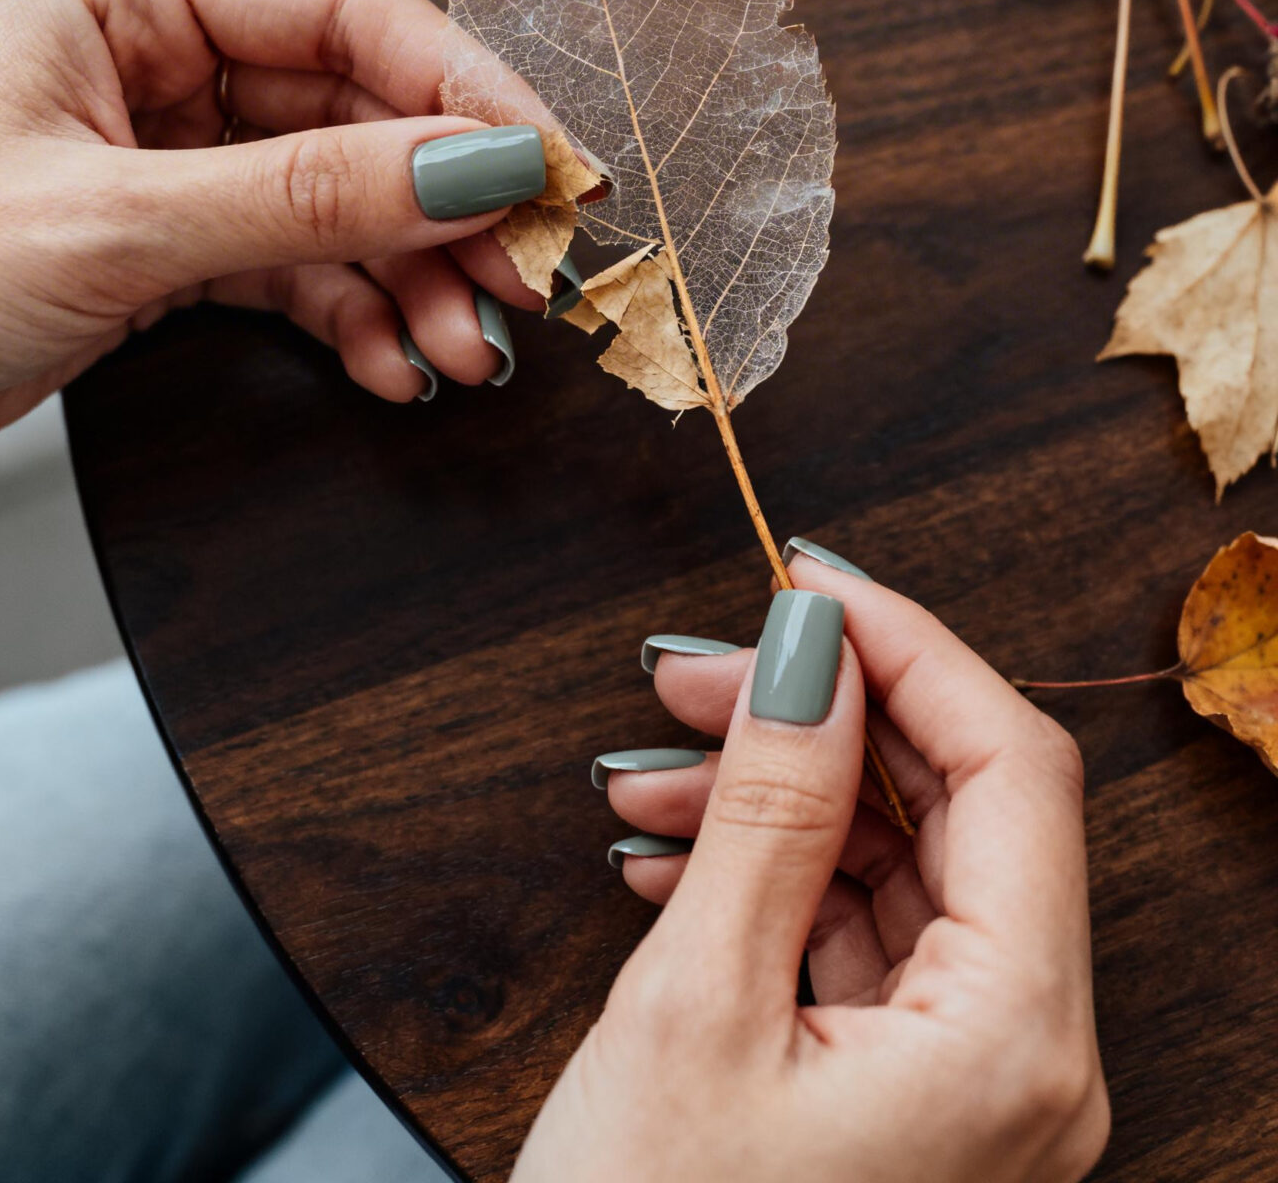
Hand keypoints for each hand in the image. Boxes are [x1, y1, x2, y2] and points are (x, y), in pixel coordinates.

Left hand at [0, 0, 552, 428]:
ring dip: (413, 276)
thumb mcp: (112, 228)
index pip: (346, 6)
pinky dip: (350, 311)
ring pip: (338, 191)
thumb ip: (307, 197)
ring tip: (467, 350)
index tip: (556, 167)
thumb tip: (477, 168)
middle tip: (530, 278)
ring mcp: (166, 136)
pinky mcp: (167, 222)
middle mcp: (152, 43)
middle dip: (445, 206)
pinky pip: (293, 254)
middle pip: (358, 105)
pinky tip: (391, 362)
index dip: (466, 88)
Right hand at [516, 554, 1108, 1182]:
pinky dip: (771, 874)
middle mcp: (1027, 1060)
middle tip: (696, 671)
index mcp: (1017, 1040)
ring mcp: (972, 1081)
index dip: (912, 651)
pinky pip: (861, 933)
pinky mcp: (910, 1092)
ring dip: (779, 793)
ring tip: (651, 767)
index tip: (806, 584)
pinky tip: (675, 851)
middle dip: (823, 716)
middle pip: (957, 807)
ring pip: (900, 863)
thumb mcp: (697, 1003)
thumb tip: (812, 648)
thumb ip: (771, 805)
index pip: (1013, 769)